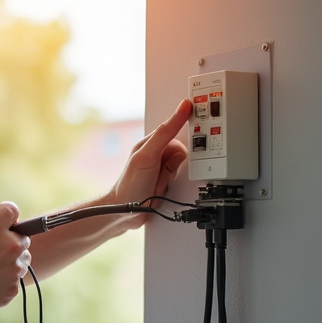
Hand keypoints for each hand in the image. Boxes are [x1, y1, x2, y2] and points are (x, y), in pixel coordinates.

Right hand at [0, 202, 30, 317]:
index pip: (12, 210)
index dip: (6, 213)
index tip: (1, 218)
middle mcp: (9, 246)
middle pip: (22, 235)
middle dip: (10, 238)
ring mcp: (14, 269)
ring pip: (23, 258)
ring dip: (13, 258)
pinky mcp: (13, 288)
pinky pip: (15, 279)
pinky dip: (6, 278)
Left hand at [110, 98, 191, 227]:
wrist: (125, 211)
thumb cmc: (130, 183)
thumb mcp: (148, 155)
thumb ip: (164, 134)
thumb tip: (180, 111)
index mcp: (150, 142)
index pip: (174, 129)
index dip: (184, 124)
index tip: (196, 111)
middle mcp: (156, 153)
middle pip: (181, 150)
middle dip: (176, 163)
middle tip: (163, 171)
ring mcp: (160, 168)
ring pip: (181, 165)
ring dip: (174, 176)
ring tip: (160, 183)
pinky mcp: (164, 180)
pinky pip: (179, 177)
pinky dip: (175, 183)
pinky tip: (163, 189)